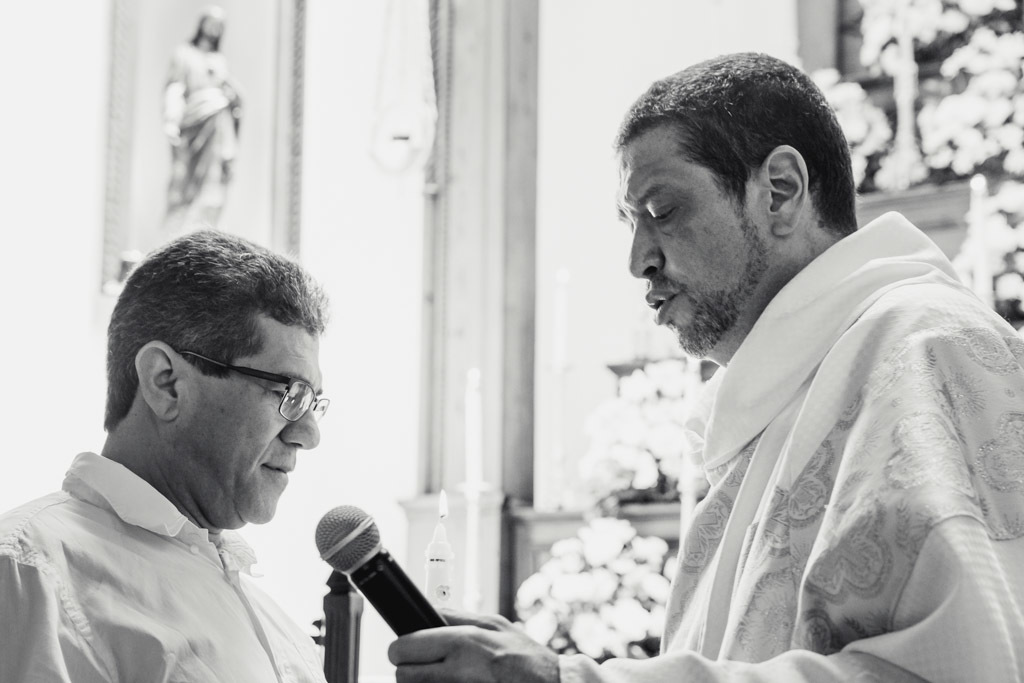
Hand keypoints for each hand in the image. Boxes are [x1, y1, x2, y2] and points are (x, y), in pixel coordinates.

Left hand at [388, 609, 559, 682]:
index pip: (405, 647)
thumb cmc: (526, 658)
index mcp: (462, 642)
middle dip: (407, 669)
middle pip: (402, 675)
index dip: (401, 649)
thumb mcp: (495, 624)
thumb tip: (428, 607)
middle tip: (420, 665)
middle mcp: (457, 671)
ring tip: (440, 676)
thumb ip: (458, 616)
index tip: (405, 649)